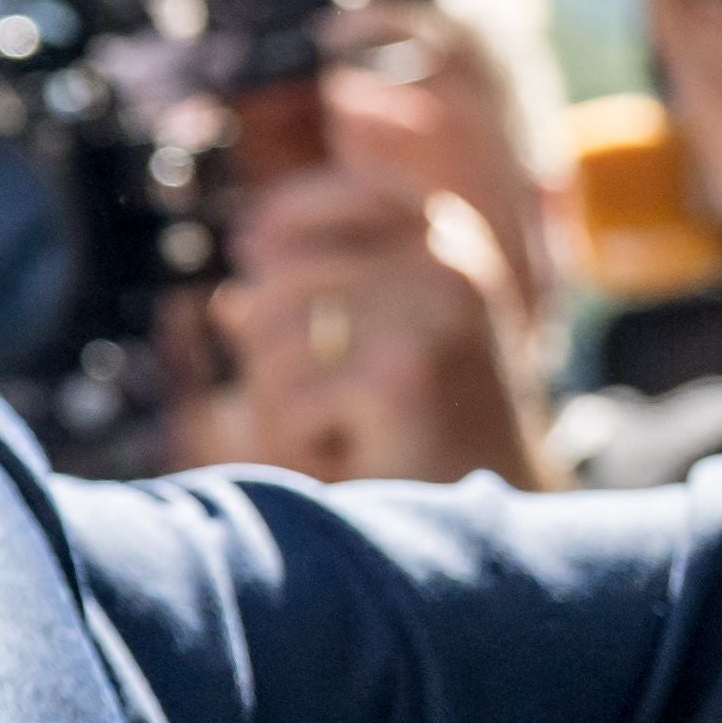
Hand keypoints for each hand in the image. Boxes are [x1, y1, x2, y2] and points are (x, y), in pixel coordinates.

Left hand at [164, 163, 554, 484]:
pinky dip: (301, 445)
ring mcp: (427, 315)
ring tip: (335, 435)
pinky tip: (352, 458)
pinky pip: (288, 406)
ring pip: (273, 349)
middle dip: (266, 353)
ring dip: (280, 409)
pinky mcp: (401, 377)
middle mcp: (443, 260)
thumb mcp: (370, 348)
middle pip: (276, 286)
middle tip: (305, 401)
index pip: (313, 203)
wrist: (493, 519)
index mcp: (443, 234)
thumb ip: (303, 308)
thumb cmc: (424, 430)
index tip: (251, 249)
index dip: (272, 228)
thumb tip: (228, 305)